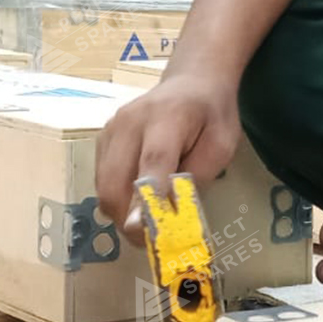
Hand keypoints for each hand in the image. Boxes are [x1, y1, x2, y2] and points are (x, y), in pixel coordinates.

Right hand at [95, 72, 242, 244]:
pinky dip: (116, 198)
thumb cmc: (211, 115)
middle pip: (115, 178)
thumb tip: (170, 209)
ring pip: (103, 185)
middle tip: (151, 240)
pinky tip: (138, 200)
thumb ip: (198, 173)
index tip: (146, 229)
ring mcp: (110, 129)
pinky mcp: (101, 139)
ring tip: (146, 222)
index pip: (153, 161)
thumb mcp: (221, 144)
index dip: (148, 198)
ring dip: (121, 212)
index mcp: (167, 117)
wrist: (191, 81)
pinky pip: (101, 179)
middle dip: (128, 217)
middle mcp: (130, 121)